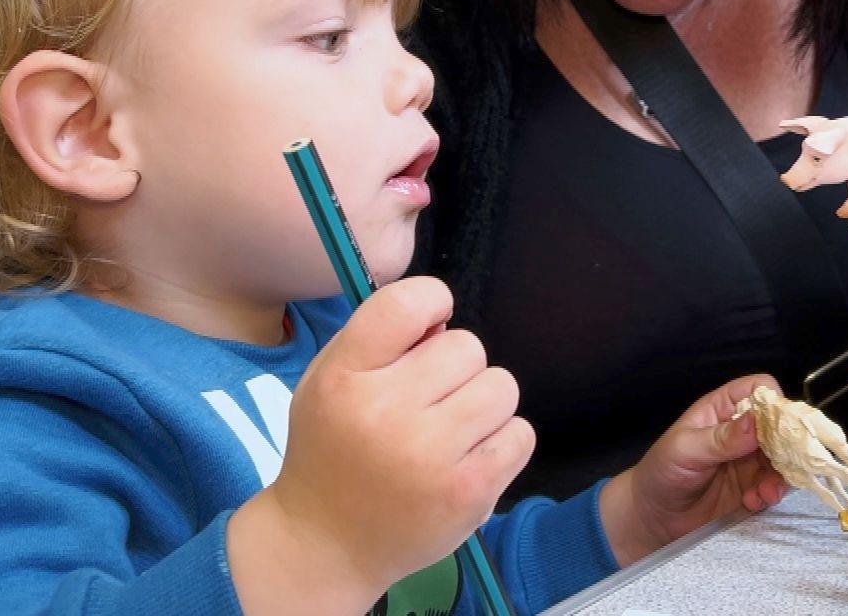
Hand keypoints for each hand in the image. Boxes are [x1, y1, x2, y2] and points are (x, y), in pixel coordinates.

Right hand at [227, 278, 532, 614]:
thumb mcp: (330, 382)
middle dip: (456, 369)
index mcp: (343, 378)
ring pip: (501, 386)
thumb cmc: (333, 452)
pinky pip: (520, 434)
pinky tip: (468, 459)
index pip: (407, 303)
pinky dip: (502, 443)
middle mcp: (385, 412)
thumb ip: (382, 341)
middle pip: (467, 346)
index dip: (432, 302)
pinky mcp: (469, 492)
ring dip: (483, 404)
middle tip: (429, 403)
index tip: (430, 329)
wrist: (326, 545)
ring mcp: (430, 455)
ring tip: (450, 432)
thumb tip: (446, 320)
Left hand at [597, 374, 791, 565]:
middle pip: (779, 426)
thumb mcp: (685, 450)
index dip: (773, 402)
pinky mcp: (752, 487)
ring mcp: (749, 460)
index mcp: (723, 409)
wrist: (652, 518)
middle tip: (780, 467)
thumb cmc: (661, 472)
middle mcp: (742, 431)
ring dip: (780, 476)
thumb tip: (758, 421)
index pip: (758, 390)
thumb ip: (721, 438)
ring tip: (766, 493)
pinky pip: (774, 485)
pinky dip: (771, 494)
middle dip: (785, 446)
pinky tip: (753, 503)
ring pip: (782, 458)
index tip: (778, 426)